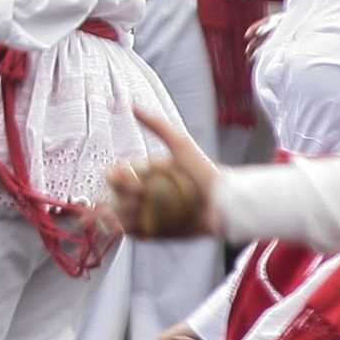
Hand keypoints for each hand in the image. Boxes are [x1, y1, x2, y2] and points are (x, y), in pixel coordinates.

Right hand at [106, 106, 221, 241]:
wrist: (222, 201)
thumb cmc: (203, 171)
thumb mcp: (180, 143)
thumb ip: (157, 124)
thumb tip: (133, 106)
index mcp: (145, 174)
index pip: (118, 175)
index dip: (117, 176)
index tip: (121, 174)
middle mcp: (144, 195)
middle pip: (116, 196)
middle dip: (122, 194)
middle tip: (138, 192)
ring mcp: (148, 214)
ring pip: (122, 216)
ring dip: (122, 213)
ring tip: (132, 209)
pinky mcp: (155, 233)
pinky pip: (135, 233)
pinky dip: (131, 230)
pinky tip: (136, 224)